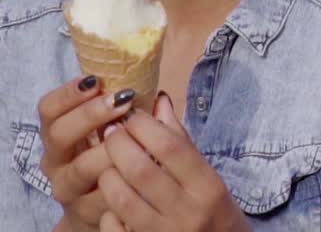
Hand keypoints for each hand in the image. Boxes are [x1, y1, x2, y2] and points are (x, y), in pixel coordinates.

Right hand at [38, 76, 136, 230]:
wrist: (101, 210)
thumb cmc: (109, 159)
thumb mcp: (114, 134)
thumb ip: (132, 114)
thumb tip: (162, 98)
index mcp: (57, 135)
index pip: (48, 109)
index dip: (68, 93)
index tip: (95, 80)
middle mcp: (55, 161)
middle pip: (60, 134)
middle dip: (90, 115)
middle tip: (121, 101)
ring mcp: (67, 189)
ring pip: (81, 168)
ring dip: (110, 149)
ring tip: (137, 136)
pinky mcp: (84, 212)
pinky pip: (103, 195)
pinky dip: (126, 180)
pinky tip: (145, 167)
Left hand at [95, 93, 249, 231]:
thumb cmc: (213, 211)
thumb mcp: (206, 177)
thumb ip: (180, 141)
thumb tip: (158, 101)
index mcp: (208, 187)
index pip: (171, 146)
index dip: (145, 126)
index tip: (133, 116)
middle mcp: (188, 212)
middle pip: (141, 169)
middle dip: (119, 144)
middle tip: (112, 133)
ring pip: (121, 199)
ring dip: (108, 174)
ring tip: (109, 163)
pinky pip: (112, 227)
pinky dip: (107, 210)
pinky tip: (112, 199)